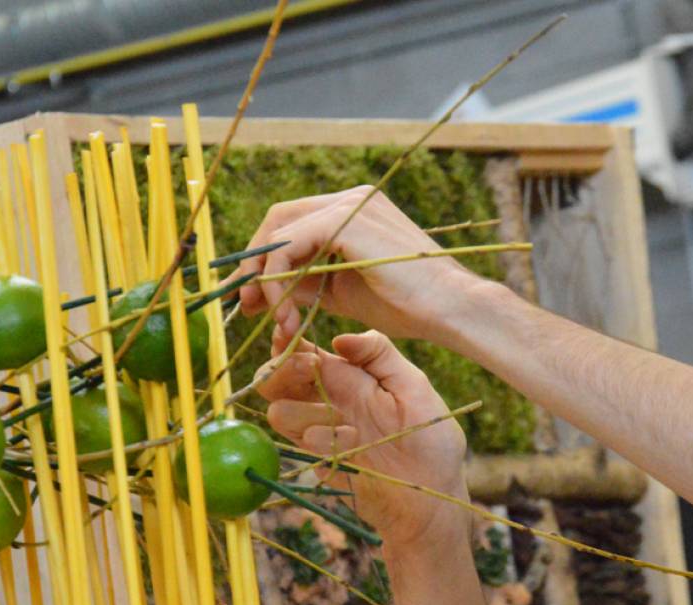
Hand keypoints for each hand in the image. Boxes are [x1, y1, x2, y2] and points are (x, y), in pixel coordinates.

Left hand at [234, 186, 482, 344]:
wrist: (448, 309)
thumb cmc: (408, 306)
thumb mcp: (343, 291)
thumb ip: (307, 281)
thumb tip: (267, 288)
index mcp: (354, 211)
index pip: (293, 223)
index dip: (265, 259)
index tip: (252, 299)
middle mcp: (350, 199)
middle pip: (279, 220)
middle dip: (255, 264)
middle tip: (245, 306)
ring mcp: (349, 205)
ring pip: (280, 232)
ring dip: (264, 277)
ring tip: (270, 317)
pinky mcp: (345, 221)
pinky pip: (290, 245)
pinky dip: (277, 278)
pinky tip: (284, 311)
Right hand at [257, 320, 467, 544]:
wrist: (428, 501)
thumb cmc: (430, 440)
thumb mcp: (415, 388)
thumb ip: (381, 355)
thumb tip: (339, 338)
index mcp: (350, 376)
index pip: (304, 351)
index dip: (288, 341)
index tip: (289, 335)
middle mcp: (328, 401)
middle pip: (276, 379)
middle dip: (283, 370)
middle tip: (311, 369)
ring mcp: (319, 432)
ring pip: (278, 411)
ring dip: (307, 413)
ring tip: (350, 428)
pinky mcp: (317, 460)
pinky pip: (297, 443)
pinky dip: (320, 441)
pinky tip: (351, 448)